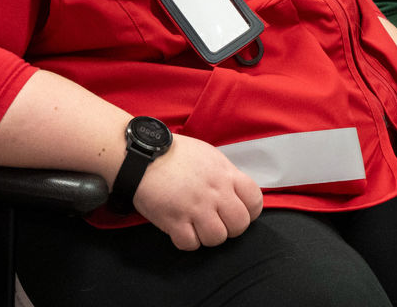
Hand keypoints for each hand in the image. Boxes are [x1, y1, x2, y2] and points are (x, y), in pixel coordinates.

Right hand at [131, 133, 262, 250]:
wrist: (141, 154)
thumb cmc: (172, 153)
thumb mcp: (207, 155)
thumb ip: (225, 174)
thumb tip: (235, 192)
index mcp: (225, 173)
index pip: (255, 200)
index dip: (249, 211)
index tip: (237, 211)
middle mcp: (214, 191)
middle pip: (240, 225)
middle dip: (230, 228)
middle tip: (215, 221)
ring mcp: (195, 207)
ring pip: (217, 238)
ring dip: (207, 236)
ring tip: (196, 226)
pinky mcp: (174, 219)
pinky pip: (191, 244)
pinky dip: (186, 241)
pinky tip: (180, 228)